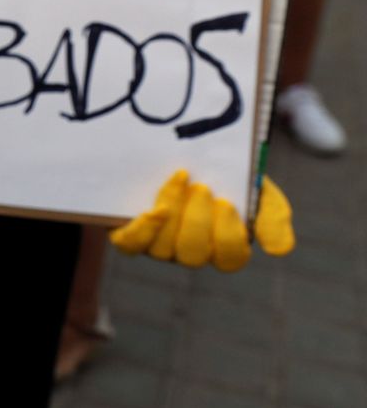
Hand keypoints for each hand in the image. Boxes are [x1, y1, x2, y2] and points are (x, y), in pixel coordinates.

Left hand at [111, 169, 293, 272]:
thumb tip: (279, 251)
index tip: (227, 203)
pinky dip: (143, 230)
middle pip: (194, 255)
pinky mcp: (130, 234)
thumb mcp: (258, 191)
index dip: (228, 235)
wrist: (180, 149)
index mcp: (223, 247)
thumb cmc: (226, 174)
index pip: (230, 258)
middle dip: (198, 221)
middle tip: (202, 188)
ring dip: (174, 215)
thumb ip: (272, 218)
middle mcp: (190, 251)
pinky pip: (132, 244)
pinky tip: (152, 209)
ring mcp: (159, 245)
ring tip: (182, 180)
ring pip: (163, 249)